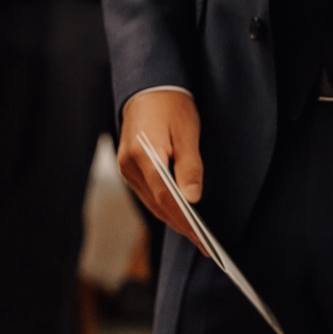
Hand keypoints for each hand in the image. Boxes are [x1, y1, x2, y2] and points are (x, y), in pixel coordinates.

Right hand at [118, 87, 204, 247]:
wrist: (148, 86)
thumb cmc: (171, 104)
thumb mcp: (188, 131)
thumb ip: (190, 166)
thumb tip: (192, 199)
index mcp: (143, 154)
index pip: (166, 197)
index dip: (185, 220)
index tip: (203, 238)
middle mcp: (129, 166)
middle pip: (158, 206)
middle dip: (183, 227)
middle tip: (207, 247)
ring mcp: (126, 169)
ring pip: (152, 204)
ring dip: (174, 220)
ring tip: (198, 238)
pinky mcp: (129, 170)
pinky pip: (149, 196)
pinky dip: (166, 208)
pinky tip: (182, 217)